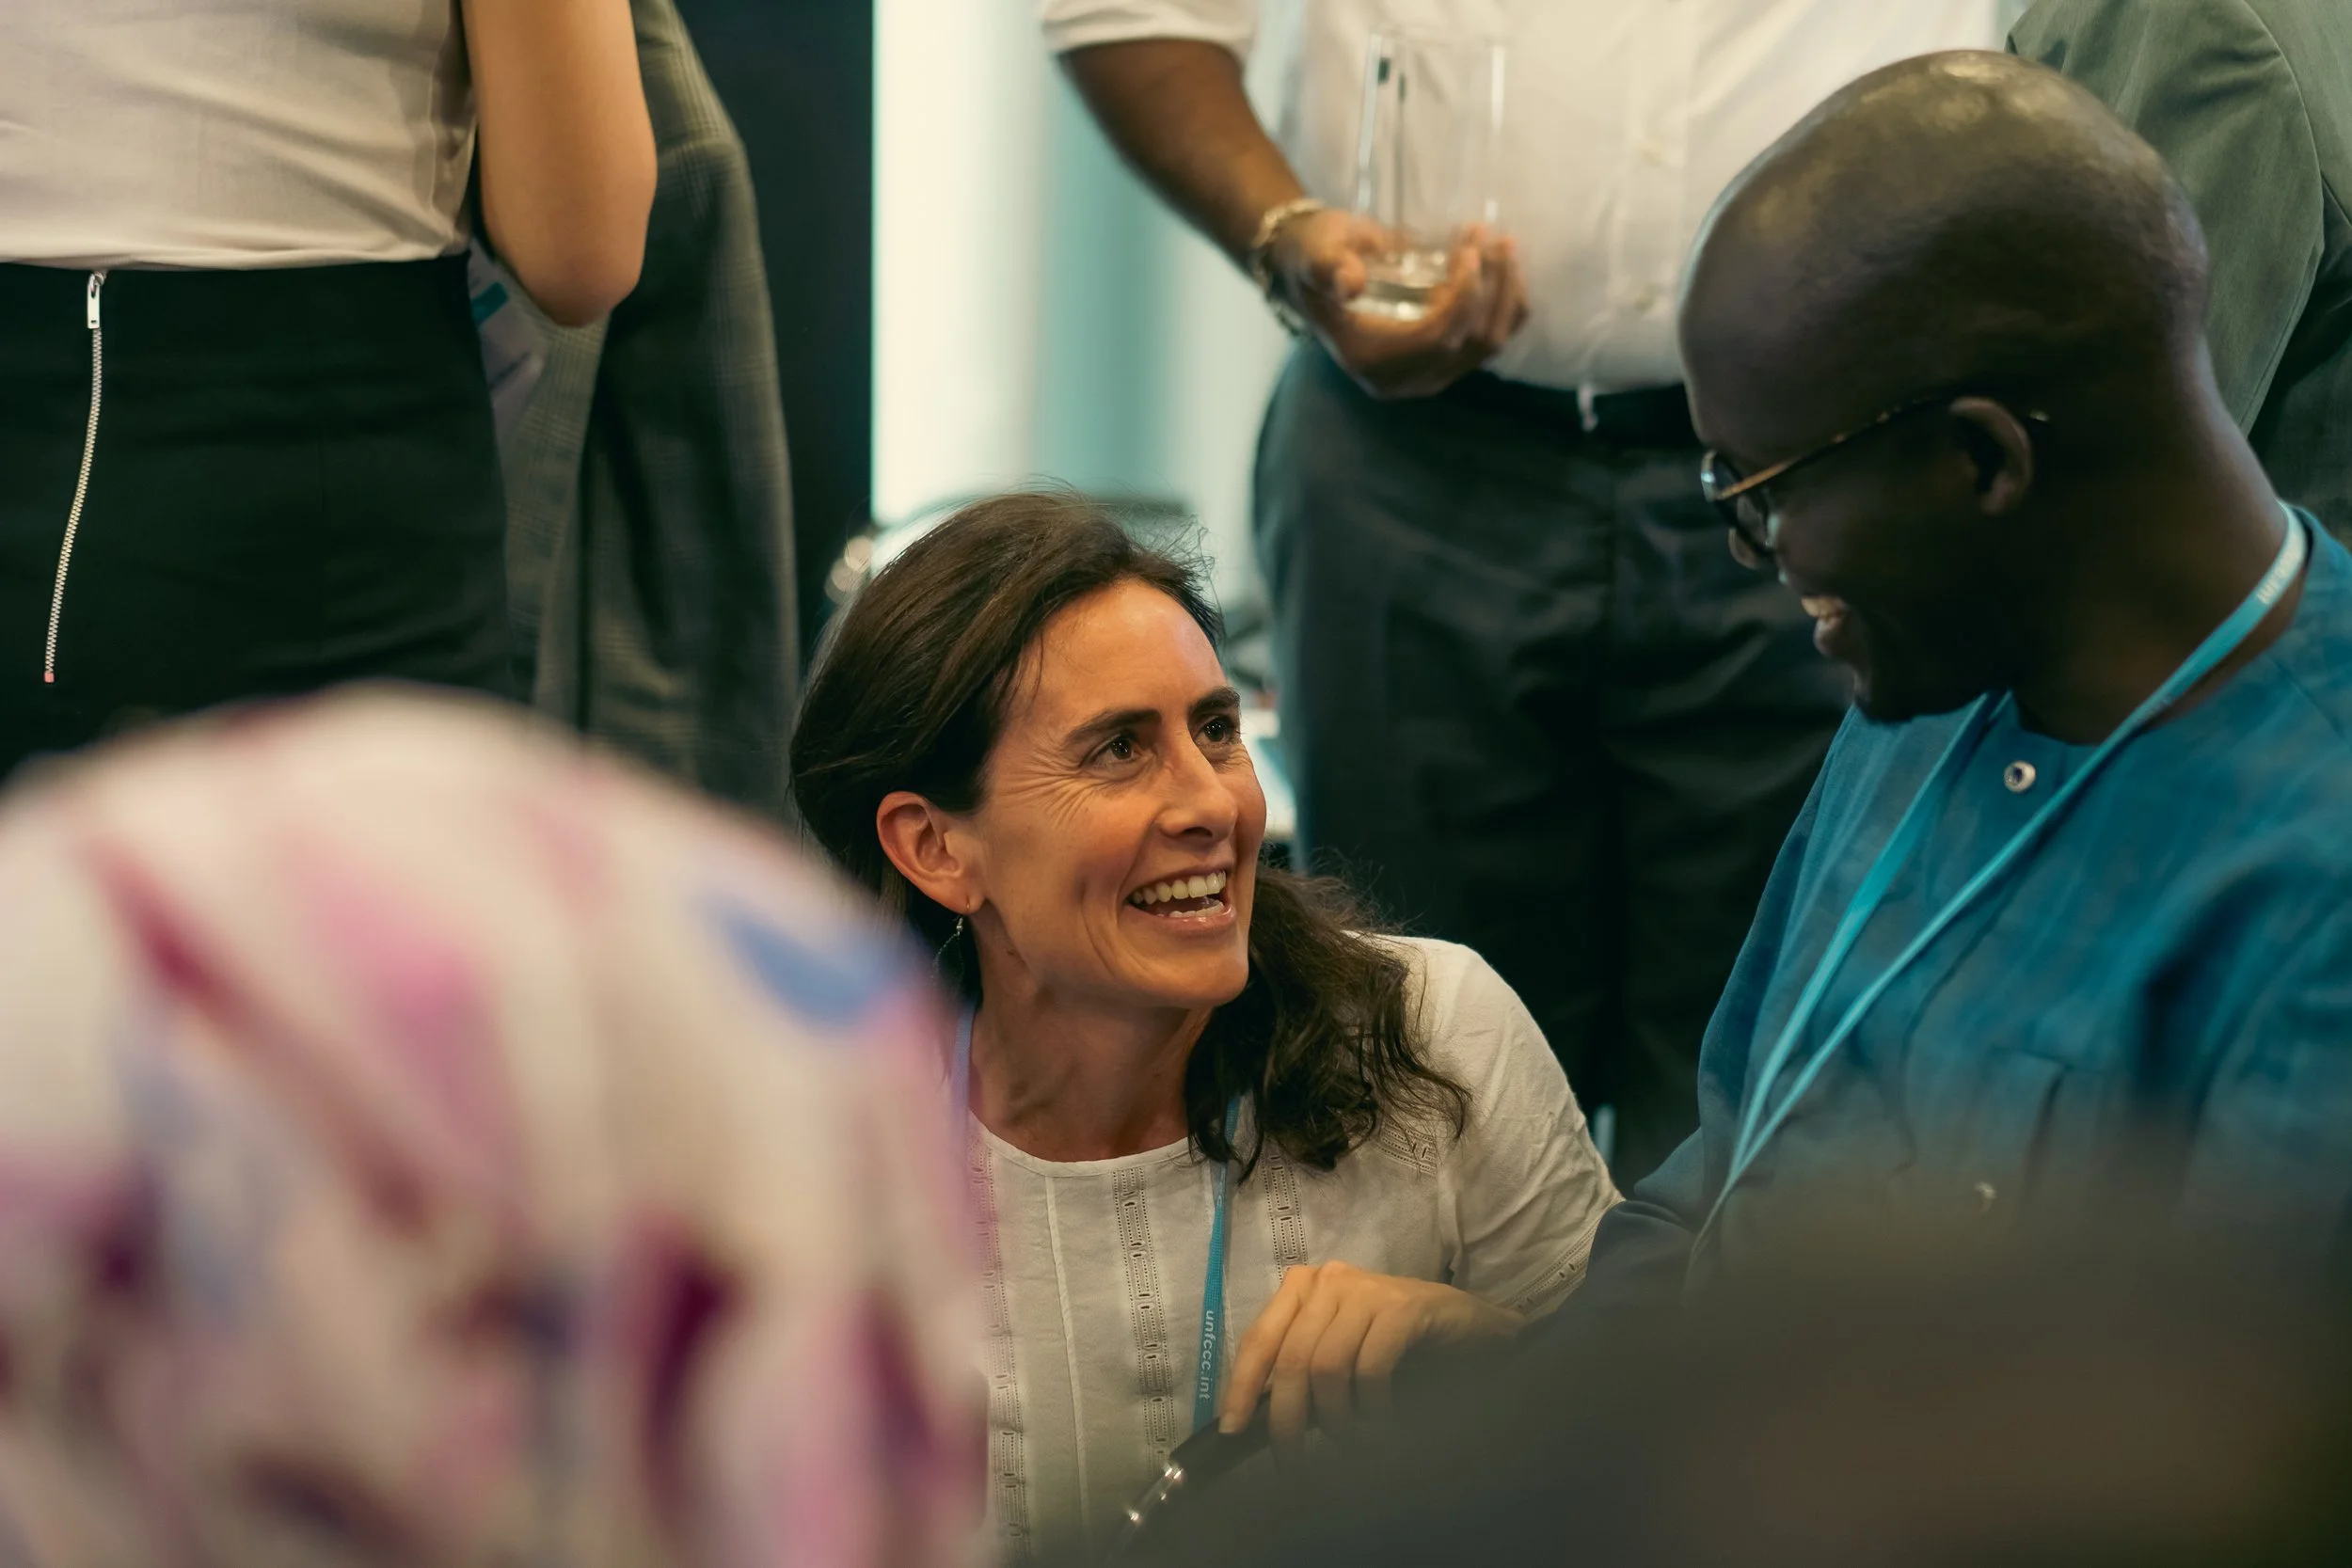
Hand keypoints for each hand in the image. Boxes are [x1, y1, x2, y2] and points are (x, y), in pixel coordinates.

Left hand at [1218, 1261, 1521, 1444]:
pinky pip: (1370, 1368)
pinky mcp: (1403, 1307)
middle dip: (1288, 1422)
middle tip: (1294, 1466)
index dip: (1242, 1387)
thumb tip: (1261, 1422)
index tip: (1233, 1431)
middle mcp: (1328, 1281)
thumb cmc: (1398, 1347)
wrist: (1470, 1330)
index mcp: (1303, 1289)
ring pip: (1327, 1367)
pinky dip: (1372, 1407)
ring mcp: (1366, 1290)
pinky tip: (1381, 1423)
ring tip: (1353, 1442)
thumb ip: (1303, 1375)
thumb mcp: (1341, 1356)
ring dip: (1337, 1420)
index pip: (1260, 1340)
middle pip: (1291, 1359)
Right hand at [1268, 210, 1530, 400]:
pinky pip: (1490, 341)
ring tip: (1503, 244)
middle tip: (1491, 237)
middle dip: (1490, 289)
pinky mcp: (1446, 362)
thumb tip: (1350, 284)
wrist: (1318, 271)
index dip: (1462, 298)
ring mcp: (1428, 375)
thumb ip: (1330, 268)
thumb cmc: (1317, 257)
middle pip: (1470, 345)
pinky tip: (1506, 267)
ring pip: (1487, 345)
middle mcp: (1403, 379)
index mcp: (1370, 359)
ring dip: (1504, 295)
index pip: (1435, 340)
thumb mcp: (1317, 254)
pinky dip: (1505, 307)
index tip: (1469, 250)